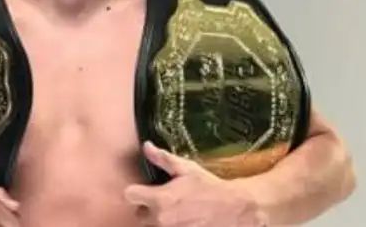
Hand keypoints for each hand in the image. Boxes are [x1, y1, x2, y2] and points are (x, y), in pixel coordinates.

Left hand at [124, 142, 267, 226]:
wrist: (235, 209)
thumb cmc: (210, 188)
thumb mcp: (187, 169)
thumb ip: (163, 159)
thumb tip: (146, 146)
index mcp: (159, 199)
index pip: (130, 195)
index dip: (136, 191)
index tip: (145, 190)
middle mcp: (160, 219)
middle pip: (138, 215)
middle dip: (147, 209)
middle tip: (163, 203)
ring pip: (152, 226)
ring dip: (159, 220)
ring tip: (176, 213)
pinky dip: (172, 226)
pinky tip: (183, 221)